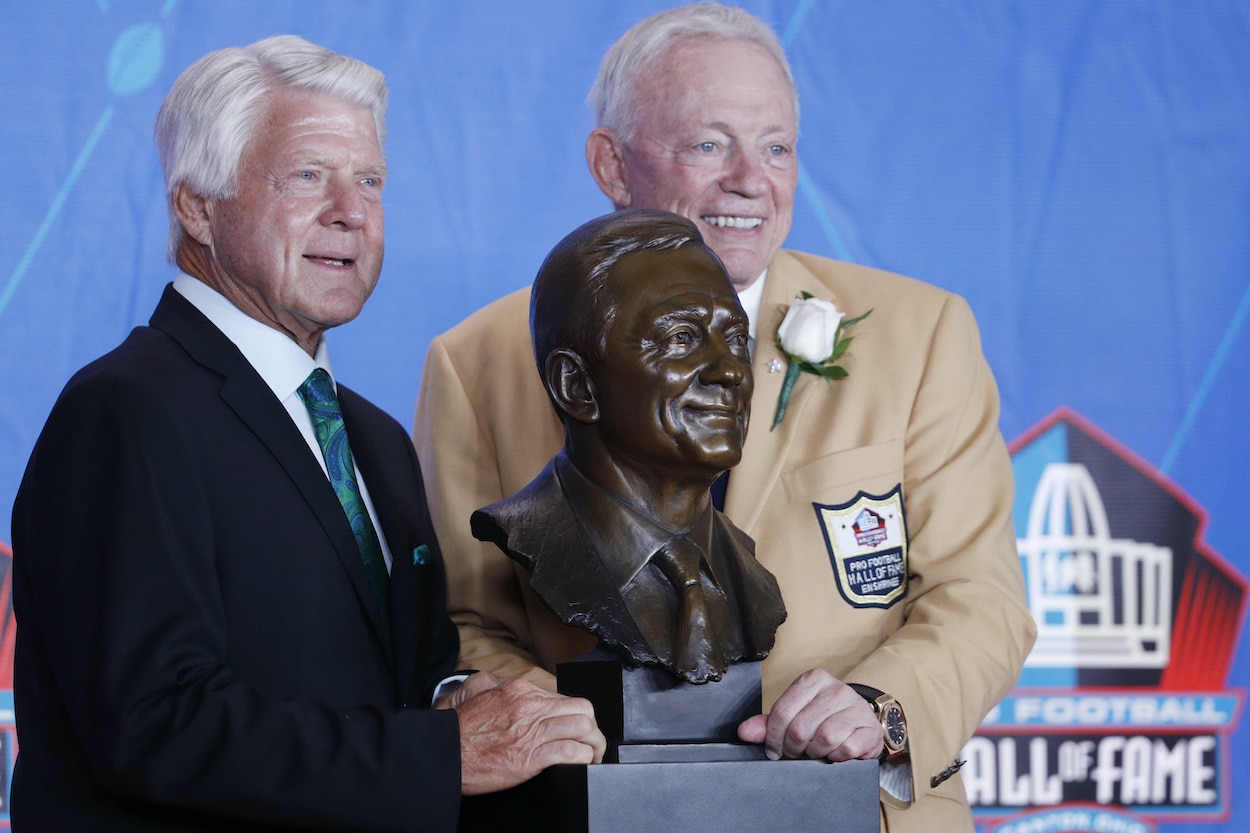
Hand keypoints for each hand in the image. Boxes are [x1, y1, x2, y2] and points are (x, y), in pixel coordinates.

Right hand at [440, 671, 606, 794]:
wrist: (442, 754)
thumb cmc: (455, 729)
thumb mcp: (472, 690)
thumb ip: (494, 683)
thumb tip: (508, 685)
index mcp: (519, 690)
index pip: (562, 697)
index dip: (573, 714)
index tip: (573, 725)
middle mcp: (530, 707)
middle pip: (582, 709)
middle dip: (593, 726)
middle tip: (592, 740)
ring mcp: (532, 731)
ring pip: (583, 728)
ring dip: (594, 743)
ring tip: (593, 754)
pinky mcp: (531, 758)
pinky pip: (571, 752)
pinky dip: (583, 758)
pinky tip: (582, 763)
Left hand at [737, 669, 882, 761]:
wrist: (861, 725)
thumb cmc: (824, 720)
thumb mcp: (794, 716)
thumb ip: (768, 724)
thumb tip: (744, 732)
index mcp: (812, 680)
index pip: (782, 711)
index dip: (774, 738)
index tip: (774, 750)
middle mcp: (836, 689)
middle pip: (800, 727)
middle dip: (792, 748)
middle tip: (794, 754)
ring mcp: (856, 707)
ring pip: (824, 738)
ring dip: (814, 753)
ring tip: (813, 753)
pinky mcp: (870, 729)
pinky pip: (846, 749)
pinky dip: (835, 757)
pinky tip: (834, 754)